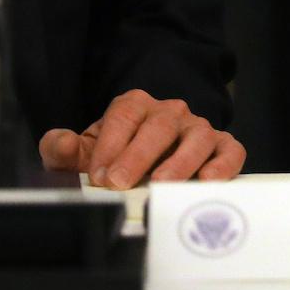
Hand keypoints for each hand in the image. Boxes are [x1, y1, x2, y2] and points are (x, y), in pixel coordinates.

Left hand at [38, 89, 245, 188]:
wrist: (155, 155)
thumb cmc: (118, 155)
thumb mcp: (88, 151)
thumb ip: (65, 150)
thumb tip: (59, 144)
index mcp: (136, 105)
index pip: (124, 115)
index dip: (109, 144)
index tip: (97, 174)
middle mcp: (171, 112)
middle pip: (159, 126)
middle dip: (137, 155)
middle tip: (119, 182)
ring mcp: (199, 128)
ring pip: (197, 137)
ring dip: (180, 162)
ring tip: (162, 184)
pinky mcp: (223, 147)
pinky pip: (230, 150)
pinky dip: (223, 164)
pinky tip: (208, 180)